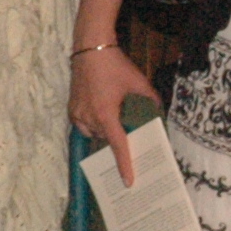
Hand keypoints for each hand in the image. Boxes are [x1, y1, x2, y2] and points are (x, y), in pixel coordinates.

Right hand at [69, 44, 160, 185]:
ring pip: (96, 133)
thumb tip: (158, 115)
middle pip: (108, 138)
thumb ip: (151, 101)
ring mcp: (77, 114)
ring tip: (115, 115)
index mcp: (106, 114)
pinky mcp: (71, 110)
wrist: (91, 49)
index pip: (117, 146)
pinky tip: (102, 113)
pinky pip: (85, 126)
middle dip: (119, 137)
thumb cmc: (116, 66)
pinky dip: (95, 124)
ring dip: (107, 129)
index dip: (124, 165)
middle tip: (129, 129)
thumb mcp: (140, 83)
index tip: (128, 181)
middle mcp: (89, 117)